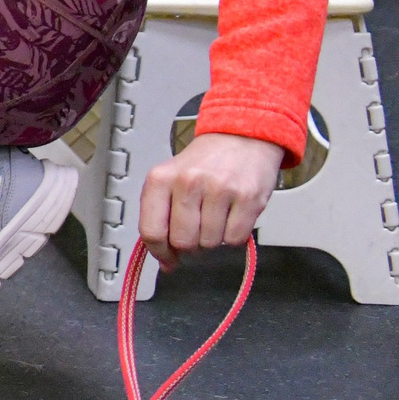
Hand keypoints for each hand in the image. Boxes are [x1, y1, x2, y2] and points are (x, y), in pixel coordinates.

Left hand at [138, 131, 283, 268]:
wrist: (241, 138)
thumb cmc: (204, 163)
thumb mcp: (170, 179)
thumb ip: (161, 216)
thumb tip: (166, 262)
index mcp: (160, 178)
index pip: (151, 231)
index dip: (160, 252)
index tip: (167, 258)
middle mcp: (187, 182)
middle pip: (182, 242)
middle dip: (189, 246)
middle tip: (196, 233)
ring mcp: (218, 190)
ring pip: (209, 243)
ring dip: (212, 239)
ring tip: (215, 218)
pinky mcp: (247, 198)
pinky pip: (234, 240)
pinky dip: (233, 237)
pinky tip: (231, 217)